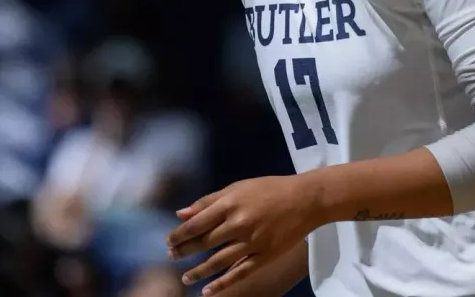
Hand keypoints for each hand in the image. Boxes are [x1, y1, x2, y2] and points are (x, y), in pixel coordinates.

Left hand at [166, 175, 317, 294]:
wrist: (305, 200)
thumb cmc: (268, 189)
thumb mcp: (237, 188)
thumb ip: (208, 201)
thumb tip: (181, 214)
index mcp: (230, 204)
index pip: (196, 223)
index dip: (180, 234)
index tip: (168, 241)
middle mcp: (239, 224)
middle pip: (205, 242)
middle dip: (185, 251)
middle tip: (171, 257)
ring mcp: (252, 242)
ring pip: (219, 261)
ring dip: (199, 271)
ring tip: (185, 278)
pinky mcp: (265, 256)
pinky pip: (240, 273)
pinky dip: (223, 283)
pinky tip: (208, 291)